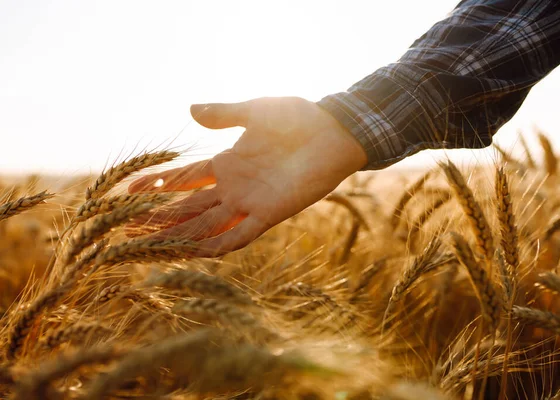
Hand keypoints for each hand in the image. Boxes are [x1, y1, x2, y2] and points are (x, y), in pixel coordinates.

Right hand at [128, 97, 366, 256]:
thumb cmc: (298, 118)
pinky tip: (197, 254)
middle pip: (188, 207)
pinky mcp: (270, 214)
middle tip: (126, 230)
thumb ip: (224, 114)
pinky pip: (240, 235)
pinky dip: (219, 245)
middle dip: (159, 218)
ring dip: (179, 236)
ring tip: (149, 247)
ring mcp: (249, 203)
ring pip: (207, 225)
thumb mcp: (255, 111)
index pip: (184, 178)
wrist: (335, 131)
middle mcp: (233, 187)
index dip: (158, 184)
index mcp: (227, 163)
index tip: (128, 191)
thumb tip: (189, 109)